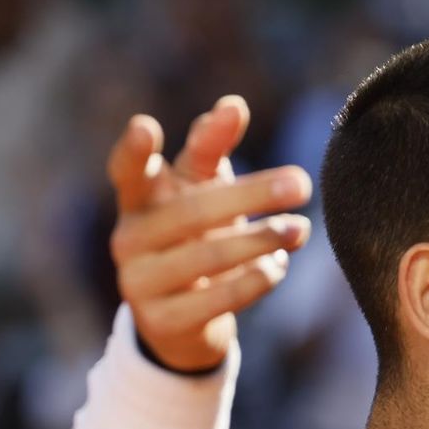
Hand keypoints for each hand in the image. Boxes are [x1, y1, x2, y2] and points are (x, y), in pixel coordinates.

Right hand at [106, 96, 312, 371]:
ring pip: (208, 258)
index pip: (127, 171)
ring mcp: (139, 283)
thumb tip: (233, 105)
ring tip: (300, 229)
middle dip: (251, 195)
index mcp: (137, 199)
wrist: (182, 320)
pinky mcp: (162, 323)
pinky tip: (279, 265)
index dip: (133, 151)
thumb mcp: (201, 187)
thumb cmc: (195, 234)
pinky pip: (217, 299)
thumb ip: (212, 147)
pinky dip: (256, 279)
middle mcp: (129, 239)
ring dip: (262, 240)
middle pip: (192, 211)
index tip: (146, 125)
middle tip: (302, 183)